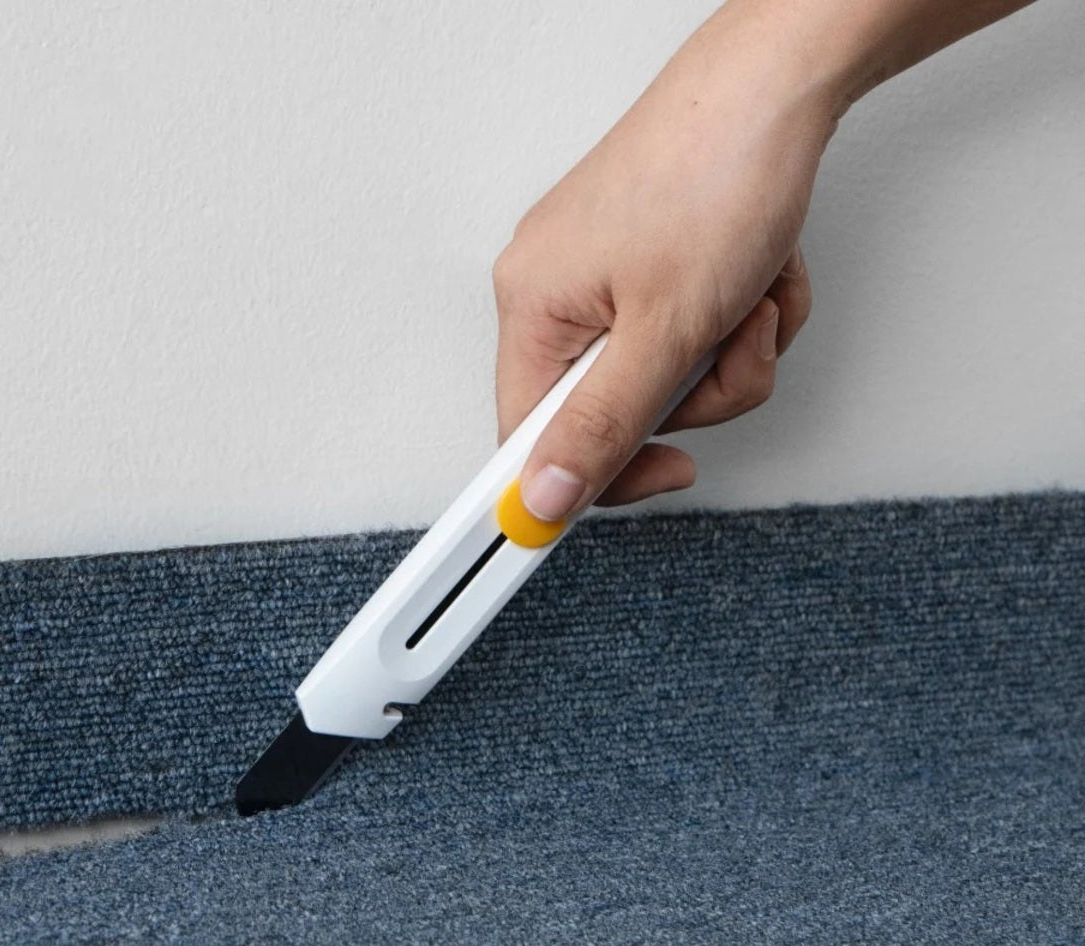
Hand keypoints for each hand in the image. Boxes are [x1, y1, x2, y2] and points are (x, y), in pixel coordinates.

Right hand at [492, 3, 834, 519]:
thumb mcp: (663, 331)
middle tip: (721, 345)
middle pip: (614, 415)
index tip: (644, 486)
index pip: (530, 440)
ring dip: (728, 356)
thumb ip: (601, 427)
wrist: (776, 88)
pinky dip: (737, 323)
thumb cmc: (714, 175)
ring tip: (747, 298)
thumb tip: (542, 496)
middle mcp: (556, 294)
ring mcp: (604, 280)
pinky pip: (692, 341)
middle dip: (694, 394)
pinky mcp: (648, 268)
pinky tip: (752, 279)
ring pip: (667, 384)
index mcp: (533, 308)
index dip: (590, 478)